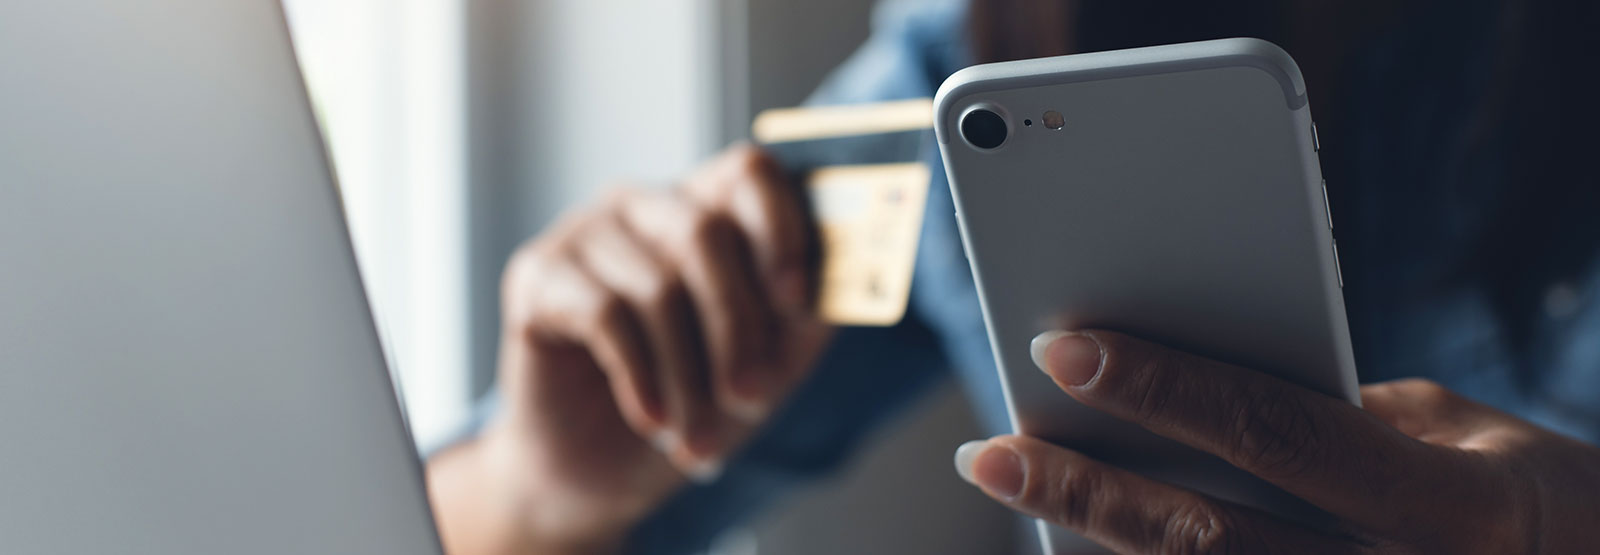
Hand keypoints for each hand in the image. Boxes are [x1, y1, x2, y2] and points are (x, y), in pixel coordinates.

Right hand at [428, 146, 831, 554]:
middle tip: (750, 399)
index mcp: (706, 209)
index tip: (796, 300)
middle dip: (737, 328)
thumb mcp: (769, 364)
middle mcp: (644, 206)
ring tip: (695, 433)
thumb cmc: (691, 405)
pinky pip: (604, 313)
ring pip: (658, 285)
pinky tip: (650, 418)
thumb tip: (824, 287)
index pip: (748, 171)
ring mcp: (585, 233)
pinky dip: (640, 377)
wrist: (600, 473)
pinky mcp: (537, 275)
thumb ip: (802, 318)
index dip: (779, 227)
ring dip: (688, 376)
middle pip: (705, 232)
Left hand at [954, 330, 1599, 553]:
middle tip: (990, 452)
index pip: (1281, 432)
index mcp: (1449, 506)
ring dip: (1100, 545)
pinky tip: (1090, 544)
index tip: (1063, 349)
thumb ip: (1346, 419)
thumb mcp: (1473, 441)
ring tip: (1023, 494)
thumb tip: (1204, 403)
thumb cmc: (1534, 504)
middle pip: (1211, 542)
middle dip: (1088, 494)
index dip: (1166, 390)